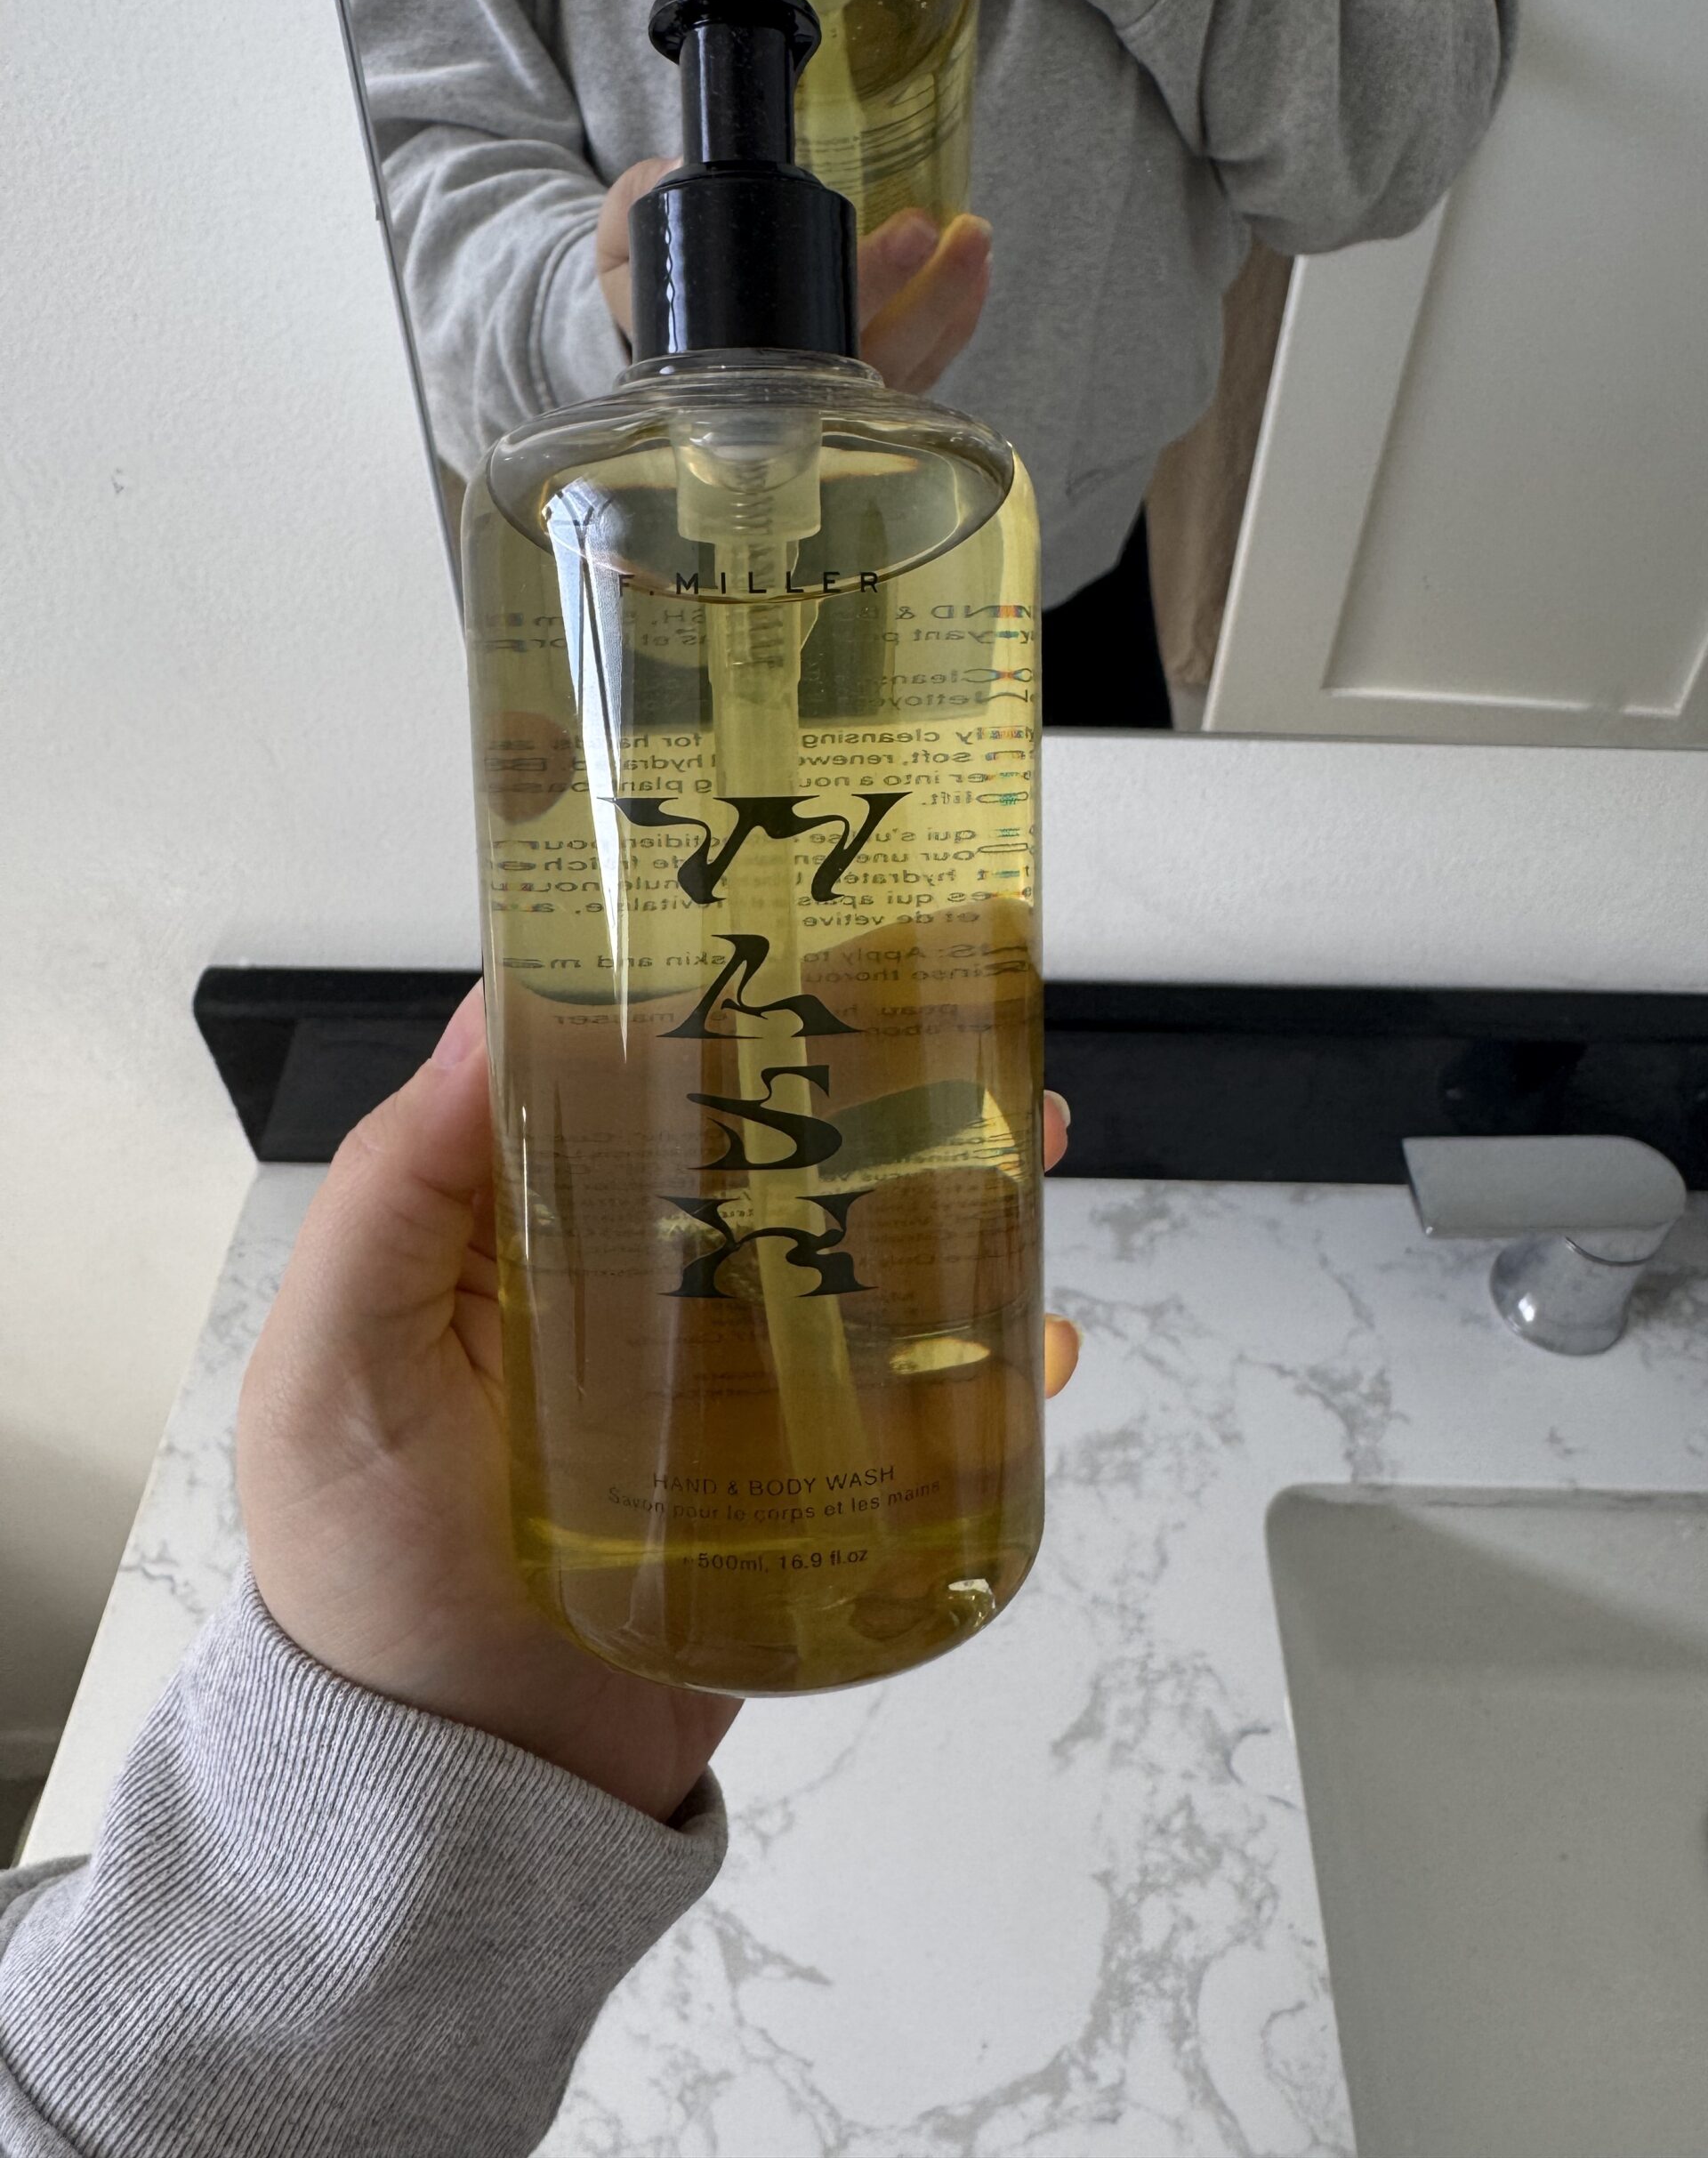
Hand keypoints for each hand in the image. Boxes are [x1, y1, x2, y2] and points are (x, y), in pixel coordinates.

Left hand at [239, 986, 1076, 1823]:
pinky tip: (1037, 1335)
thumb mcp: (336, 1362)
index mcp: (533, 1236)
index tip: (806, 921)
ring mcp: (730, 1391)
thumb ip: (395, 1193)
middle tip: (969, 1014)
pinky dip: (985, 1365)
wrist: (459, 1800)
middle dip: (876, 1080)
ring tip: (1038, 1142)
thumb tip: (489, 1013)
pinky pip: (909, 1408)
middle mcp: (642, 1292)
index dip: (718, 997)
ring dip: (955, 1193)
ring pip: (862, 1260)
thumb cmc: (366, 1572)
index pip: (634, 1082)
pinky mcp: (799, 1489)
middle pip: (777, 1155)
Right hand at [597, 159, 991, 394]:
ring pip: (910, 368)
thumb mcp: (625, 243)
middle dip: (928, 295)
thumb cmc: (651, 288)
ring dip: (952, 306)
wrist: (657, 328)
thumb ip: (639, 202)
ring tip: (978, 241)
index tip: (911, 229)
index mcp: (737, 374)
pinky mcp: (865, 391)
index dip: (871, 280)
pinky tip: (975, 272)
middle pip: (880, 356)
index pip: (815, 334)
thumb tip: (674, 170)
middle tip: (954, 233)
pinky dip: (954, 324)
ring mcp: (836, 403)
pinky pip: (920, 369)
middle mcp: (798, 402)